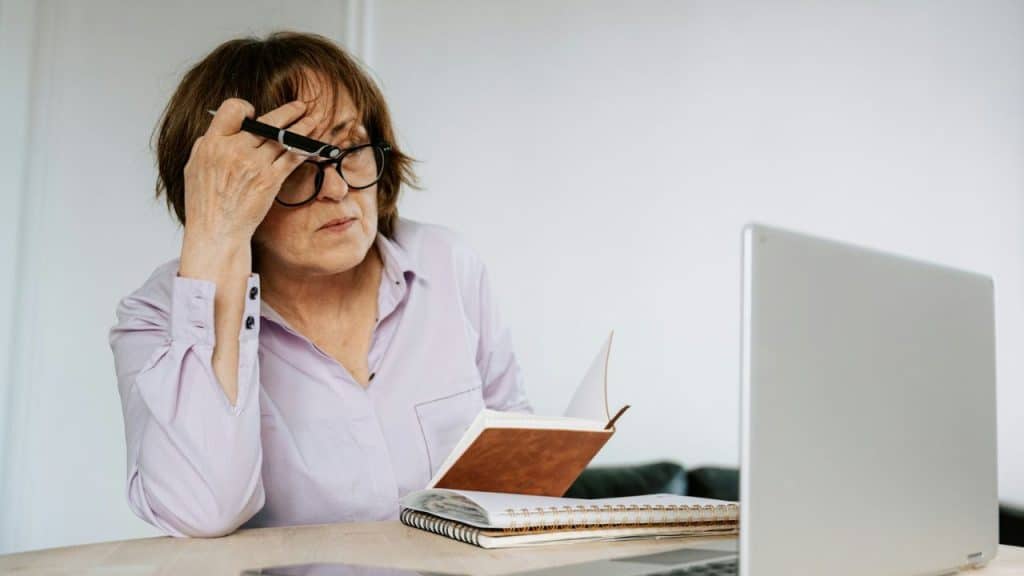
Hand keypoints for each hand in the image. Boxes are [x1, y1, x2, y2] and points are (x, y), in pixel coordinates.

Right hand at [182, 98, 319, 243]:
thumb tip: (223, 130)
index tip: (254, 114)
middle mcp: (234, 151)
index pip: (232, 109)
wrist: (217, 231)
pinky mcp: (270, 180)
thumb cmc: (205, 203)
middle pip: (266, 121)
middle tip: (301, 106)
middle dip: (288, 111)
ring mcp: (254, 165)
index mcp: (212, 144)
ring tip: (315, 119)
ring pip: (284, 137)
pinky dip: (305, 148)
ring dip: (303, 126)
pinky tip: (314, 143)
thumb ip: (208, 145)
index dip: (245, 109)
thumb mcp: (194, 167)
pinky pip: (292, 158)